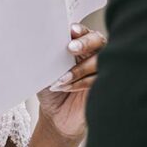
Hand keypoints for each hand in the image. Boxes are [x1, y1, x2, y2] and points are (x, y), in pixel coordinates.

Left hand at [36, 24, 106, 140]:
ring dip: (79, 68)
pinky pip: (100, 79)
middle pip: (98, 40)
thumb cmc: (52, 91)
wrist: (57, 117)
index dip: (79, 30)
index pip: (83, 32)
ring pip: (100, 60)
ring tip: (62, 79)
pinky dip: (83, 82)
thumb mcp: (45, 71)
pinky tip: (68, 88)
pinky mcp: (104, 86)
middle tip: (71, 48)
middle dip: (85, 42)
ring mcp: (101, 70)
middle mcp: (92, 55)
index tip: (71, 31)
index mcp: (78, 47)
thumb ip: (47, 56)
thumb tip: (41, 43)